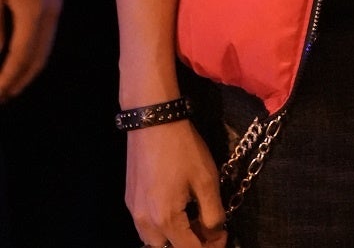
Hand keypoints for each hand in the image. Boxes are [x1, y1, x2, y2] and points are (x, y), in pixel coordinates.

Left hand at [0, 0, 60, 97]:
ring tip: (8, 82)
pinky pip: (45, 35)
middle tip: (0, 98)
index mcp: (35, 15)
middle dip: (18, 82)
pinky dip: (32, 51)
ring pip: (44, 48)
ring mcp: (56, 3)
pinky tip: (17, 50)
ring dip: (27, 69)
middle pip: (38, 60)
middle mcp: (51, 14)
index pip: (19, 61)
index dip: (4, 83)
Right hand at [126, 120, 227, 245]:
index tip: (222, 234)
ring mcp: (134, 212)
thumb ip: (213, 213)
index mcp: (165, 220)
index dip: (210, 247)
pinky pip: (145, 226)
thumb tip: (215, 232)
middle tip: (206, 226)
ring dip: (174, 237)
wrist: (153, 120)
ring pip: (155, 241)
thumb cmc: (183, 148)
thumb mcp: (206, 179)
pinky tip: (175, 206)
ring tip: (191, 217)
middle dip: (190, 243)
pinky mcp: (129, 200)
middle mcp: (145, 223)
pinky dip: (162, 226)